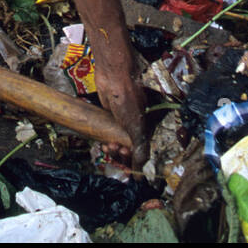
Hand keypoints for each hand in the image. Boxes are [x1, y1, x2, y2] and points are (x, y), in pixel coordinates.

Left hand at [93, 51, 148, 171]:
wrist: (112, 78)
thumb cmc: (127, 98)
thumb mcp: (136, 126)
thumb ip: (140, 147)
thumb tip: (140, 169)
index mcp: (145, 129)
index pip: (142, 152)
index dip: (134, 160)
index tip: (125, 157)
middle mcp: (135, 127)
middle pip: (129, 151)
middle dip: (122, 155)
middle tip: (116, 149)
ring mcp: (122, 123)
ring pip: (118, 145)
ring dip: (113, 150)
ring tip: (108, 146)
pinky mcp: (110, 119)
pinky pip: (108, 136)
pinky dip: (106, 143)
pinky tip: (102, 144)